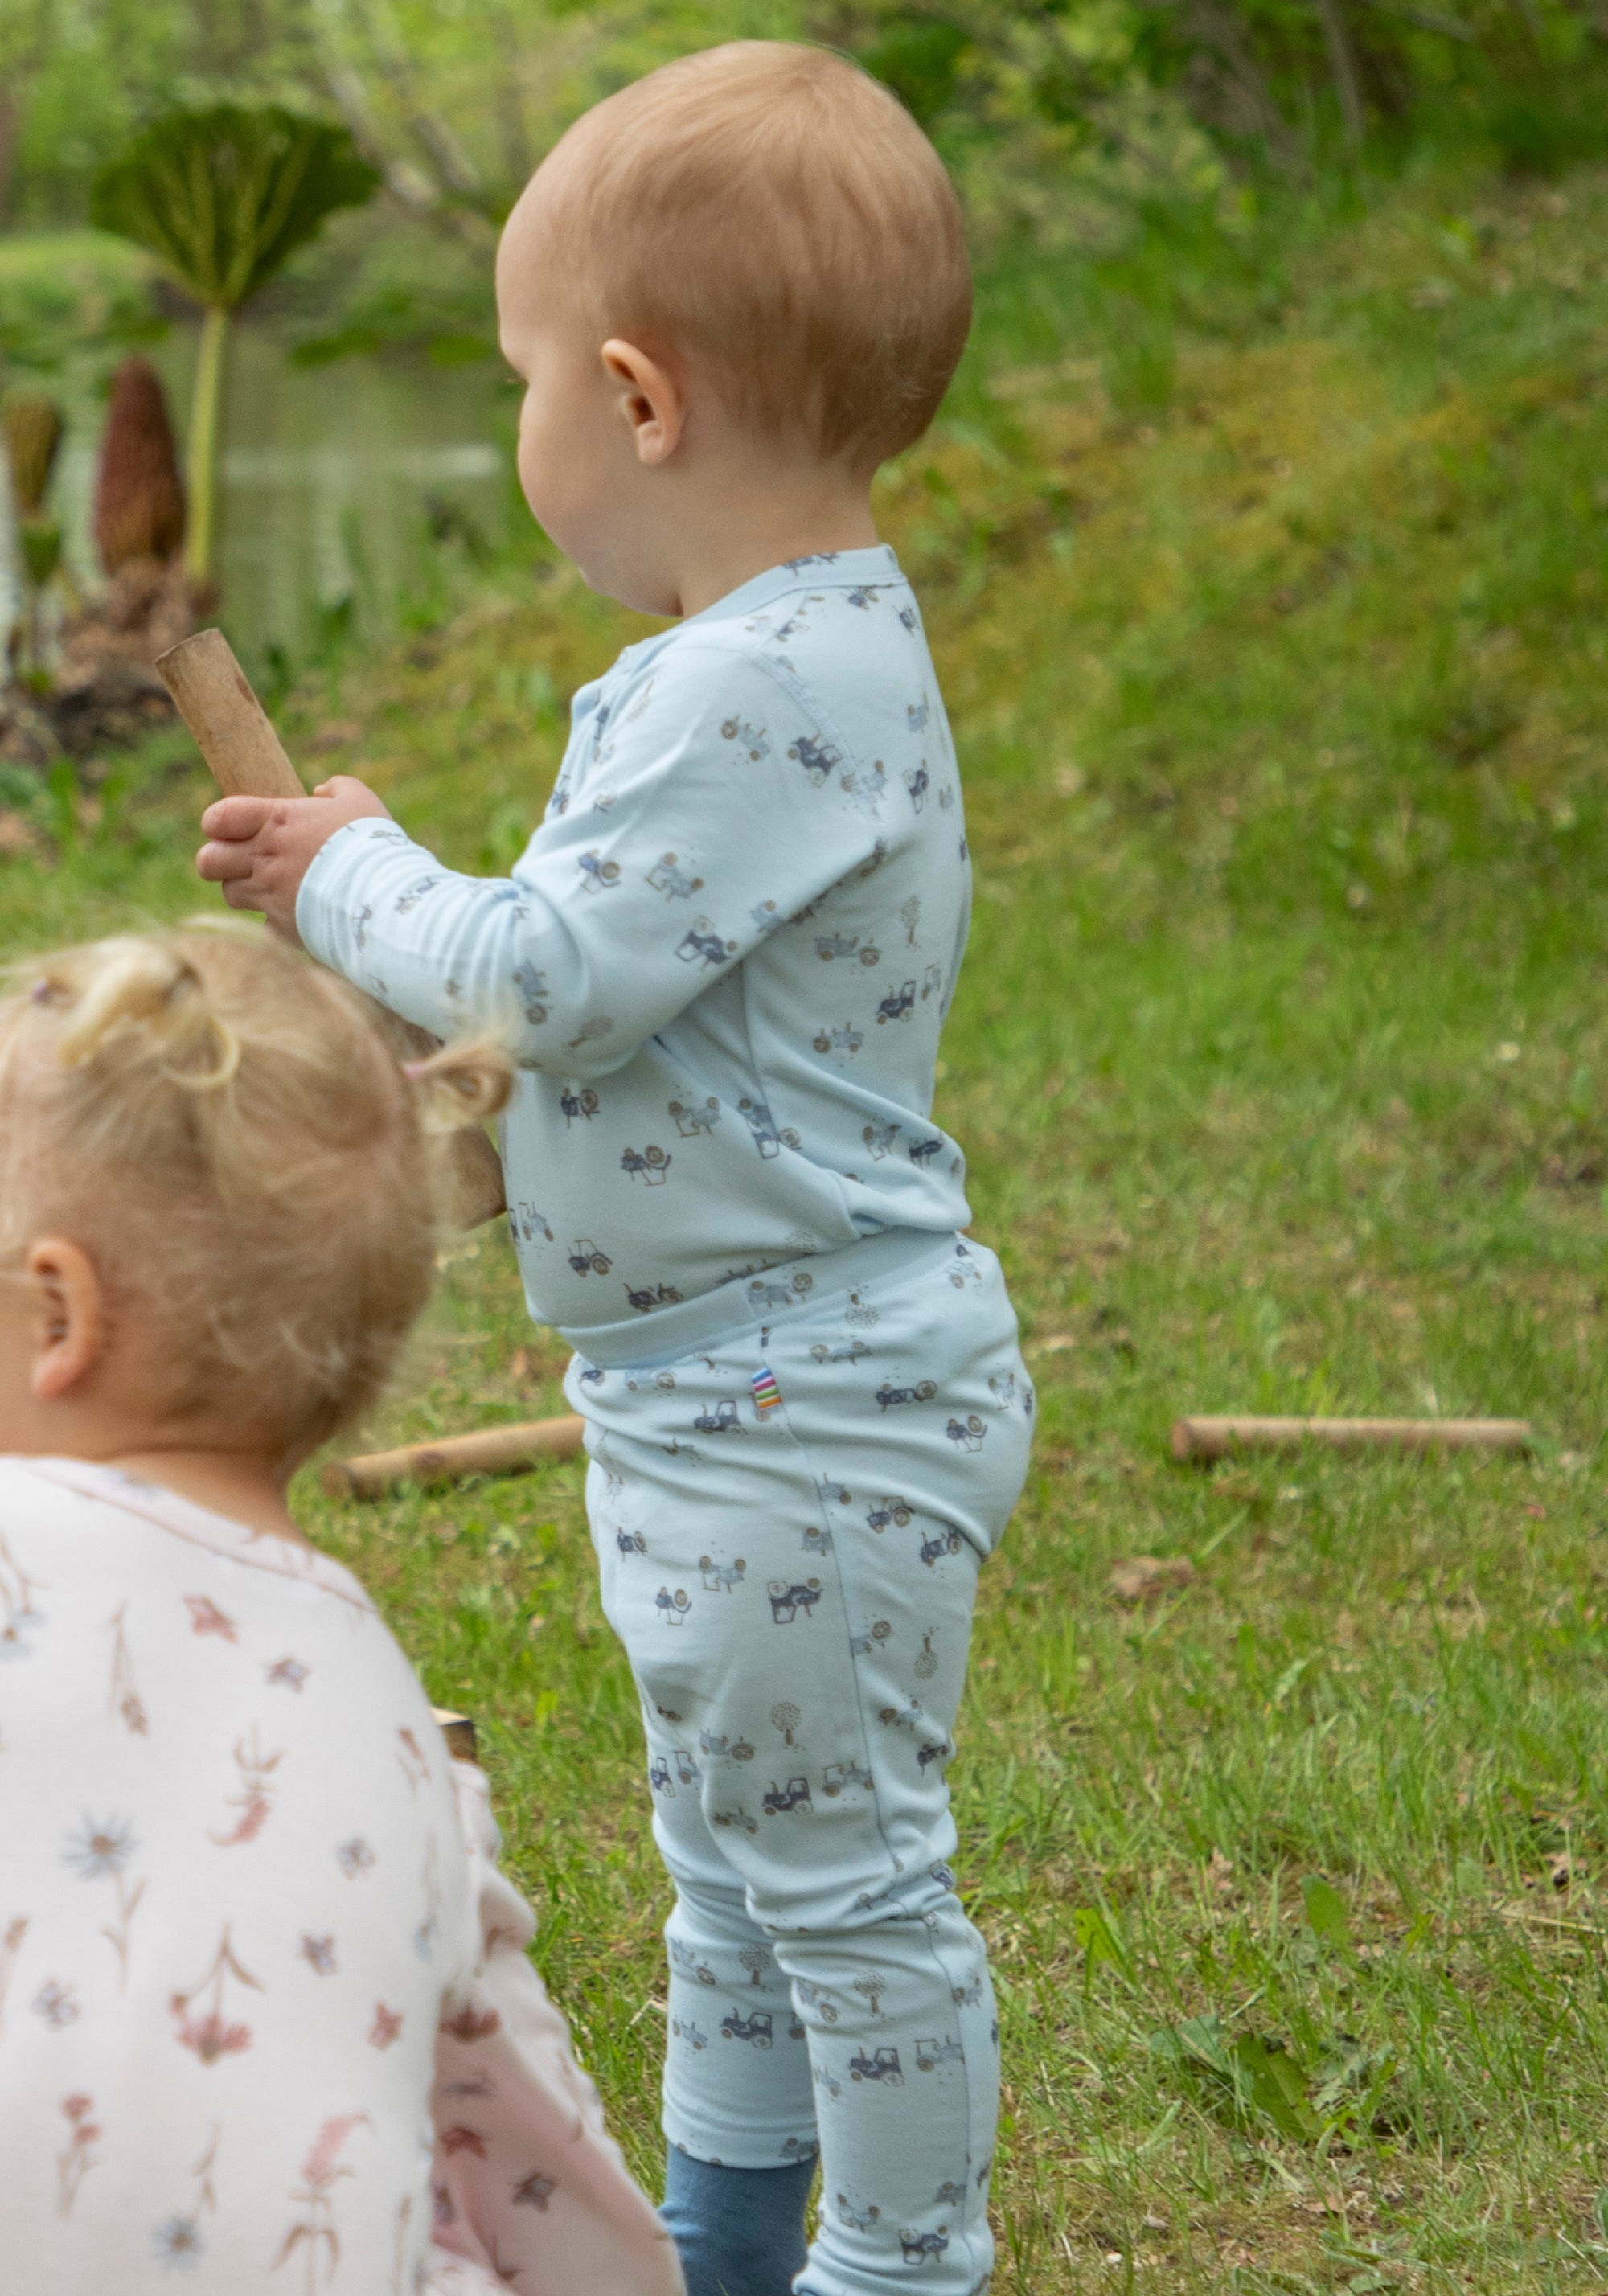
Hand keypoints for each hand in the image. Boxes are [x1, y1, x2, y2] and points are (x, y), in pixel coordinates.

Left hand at [196, 776, 392, 938]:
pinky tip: (296, 913)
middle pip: (208, 861)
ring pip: (230, 894)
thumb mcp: (360, 801)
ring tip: (271, 886)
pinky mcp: (282, 926)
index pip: (217, 818)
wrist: (385, 896)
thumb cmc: (373, 843)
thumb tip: (320, 791)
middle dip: (219, 860)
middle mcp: (264, 858)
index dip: (217, 823)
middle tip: (244, 860)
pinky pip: (261, 924)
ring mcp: (270, 895)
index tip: (233, 827)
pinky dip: (273, 919)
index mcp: (276, 820)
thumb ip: (338, 788)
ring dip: (244, 889)